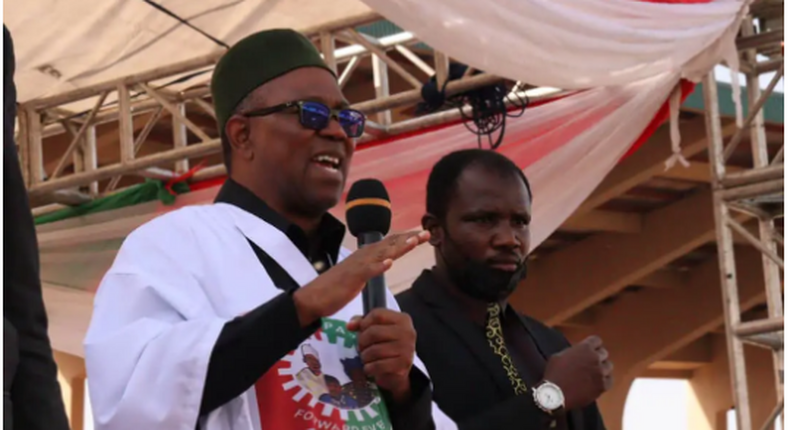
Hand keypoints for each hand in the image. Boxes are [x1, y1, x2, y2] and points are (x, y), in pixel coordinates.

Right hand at [293, 230, 429, 325]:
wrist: (312, 299)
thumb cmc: (333, 289)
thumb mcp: (357, 275)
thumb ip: (370, 267)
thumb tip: (383, 261)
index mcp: (364, 256)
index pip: (389, 244)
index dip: (405, 239)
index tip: (422, 236)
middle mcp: (362, 256)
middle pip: (389, 245)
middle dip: (408, 238)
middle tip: (427, 234)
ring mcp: (357, 266)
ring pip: (381, 253)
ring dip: (398, 247)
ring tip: (414, 241)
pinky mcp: (351, 278)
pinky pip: (366, 271)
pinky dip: (378, 266)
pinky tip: (389, 262)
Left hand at [347, 309, 415, 402]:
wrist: (398, 370)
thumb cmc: (386, 345)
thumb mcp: (377, 329)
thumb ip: (363, 323)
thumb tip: (350, 325)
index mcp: (402, 319)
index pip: (377, 314)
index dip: (364, 323)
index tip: (361, 331)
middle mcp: (407, 332)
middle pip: (374, 332)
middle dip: (362, 341)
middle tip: (361, 347)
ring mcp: (407, 349)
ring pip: (374, 350)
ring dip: (365, 356)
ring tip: (366, 358)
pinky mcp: (403, 365)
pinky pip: (378, 365)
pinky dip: (369, 368)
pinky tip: (369, 368)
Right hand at [543, 336, 612, 409]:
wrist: (555, 394)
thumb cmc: (554, 374)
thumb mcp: (559, 356)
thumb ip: (572, 352)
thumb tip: (577, 353)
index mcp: (584, 348)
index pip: (596, 341)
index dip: (594, 345)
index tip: (592, 348)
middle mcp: (595, 358)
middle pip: (604, 353)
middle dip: (598, 356)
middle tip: (591, 361)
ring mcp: (600, 372)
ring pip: (608, 366)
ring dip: (602, 367)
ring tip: (595, 372)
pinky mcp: (602, 386)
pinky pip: (609, 380)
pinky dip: (605, 379)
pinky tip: (599, 381)